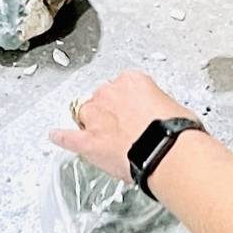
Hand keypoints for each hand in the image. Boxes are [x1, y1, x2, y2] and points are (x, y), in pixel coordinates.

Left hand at [50, 71, 200, 182]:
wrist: (167, 151)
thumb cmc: (176, 132)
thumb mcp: (174, 107)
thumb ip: (159, 107)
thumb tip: (162, 118)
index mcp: (133, 80)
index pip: (124, 86)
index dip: (129, 102)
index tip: (135, 111)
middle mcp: (110, 94)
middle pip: (102, 98)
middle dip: (110, 112)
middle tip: (125, 128)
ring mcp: (96, 117)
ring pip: (85, 114)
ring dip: (92, 123)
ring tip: (104, 136)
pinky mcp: (89, 141)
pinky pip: (68, 137)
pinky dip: (61, 138)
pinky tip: (55, 136)